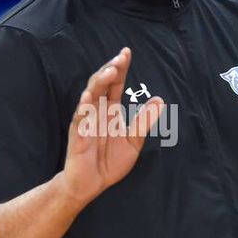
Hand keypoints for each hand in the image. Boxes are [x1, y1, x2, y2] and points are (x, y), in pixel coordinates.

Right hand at [59, 48, 163, 204]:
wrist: (91, 184)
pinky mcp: (78, 136)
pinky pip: (79, 120)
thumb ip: (144, 121)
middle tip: (120, 59)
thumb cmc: (108, 161)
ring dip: (98, 83)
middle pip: (100, 84)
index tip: (126, 52)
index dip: (120, 68)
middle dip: (109, 70)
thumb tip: (160, 100)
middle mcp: (96, 111)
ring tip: (110, 72)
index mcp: (109, 110)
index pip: (114, 84)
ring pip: (89, 96)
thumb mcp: (133, 141)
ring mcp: (85, 122)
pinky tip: (88, 98)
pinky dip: (83, 108)